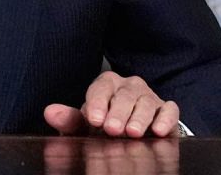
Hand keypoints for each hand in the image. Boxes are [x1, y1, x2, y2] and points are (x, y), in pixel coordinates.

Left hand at [43, 72, 179, 137]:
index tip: (93, 120)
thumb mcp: (86, 125)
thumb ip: (70, 120)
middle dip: (119, 113)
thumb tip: (50, 113)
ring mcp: (149, 97)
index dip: (98, 103)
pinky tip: (158, 131)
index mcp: (107, 85)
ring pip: (147, 102)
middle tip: (112, 130)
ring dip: (140, 118)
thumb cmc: (104, 127)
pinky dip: (166, 119)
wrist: (130, 136)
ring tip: (132, 133)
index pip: (101, 87)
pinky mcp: (167, 110)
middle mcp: (129, 87)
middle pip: (125, 95)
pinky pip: (170, 110)